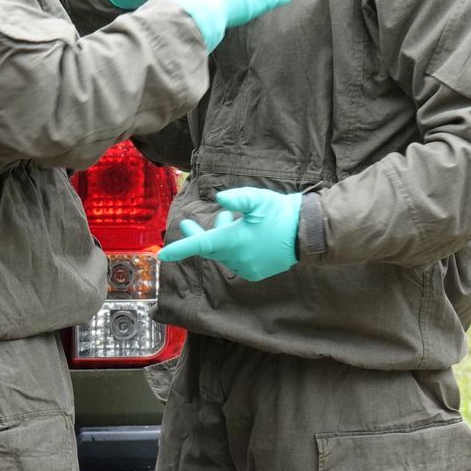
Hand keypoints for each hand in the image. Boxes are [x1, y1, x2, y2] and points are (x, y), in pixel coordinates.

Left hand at [158, 188, 301, 280]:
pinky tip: (241, 232)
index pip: (200, 245)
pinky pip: (235, 260)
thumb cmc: (281, 213)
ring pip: (223, 253)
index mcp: (234, 241)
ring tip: (228, 217)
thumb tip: (219, 199)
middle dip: (198, 235)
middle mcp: (237, 258)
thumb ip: (237, 198)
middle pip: (209, 248)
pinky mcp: (255, 272)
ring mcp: (247, 268)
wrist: (308, 234)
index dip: (180, 249)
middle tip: (187, 223)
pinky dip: (232, 247)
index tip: (162, 255)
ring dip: (220, 237)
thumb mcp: (258, 199)